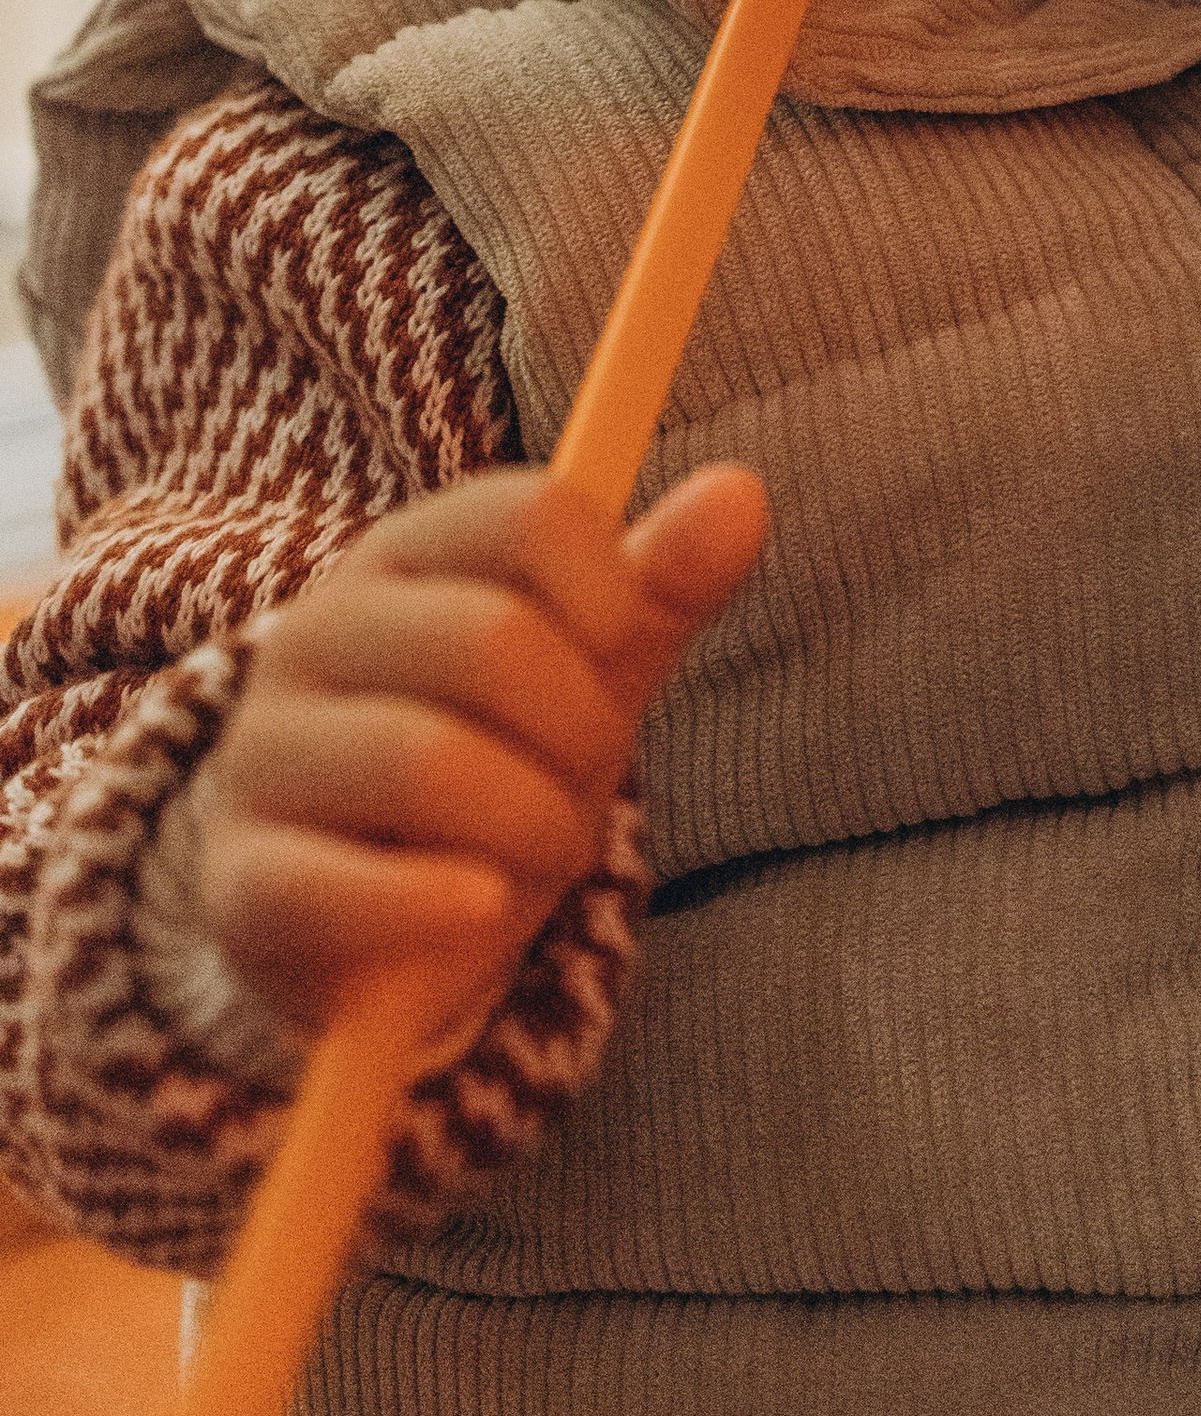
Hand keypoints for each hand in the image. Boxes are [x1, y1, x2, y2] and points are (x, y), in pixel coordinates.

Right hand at [191, 464, 767, 1054]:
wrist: (367, 925)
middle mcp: (317, 630)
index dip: (613, 594)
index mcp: (406, 553)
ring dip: (530, 827)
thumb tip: (744, 490)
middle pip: (491, 640)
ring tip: (533, 853)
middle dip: (579, 732)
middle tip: (579, 780)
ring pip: (425, 762)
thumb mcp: (587, 673)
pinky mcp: (242, 879)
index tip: (618, 654)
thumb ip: (660, 589)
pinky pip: (340, 885)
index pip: (531, 514)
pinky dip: (434, 905)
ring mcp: (263, 753)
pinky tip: (477, 909)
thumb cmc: (495, 764)